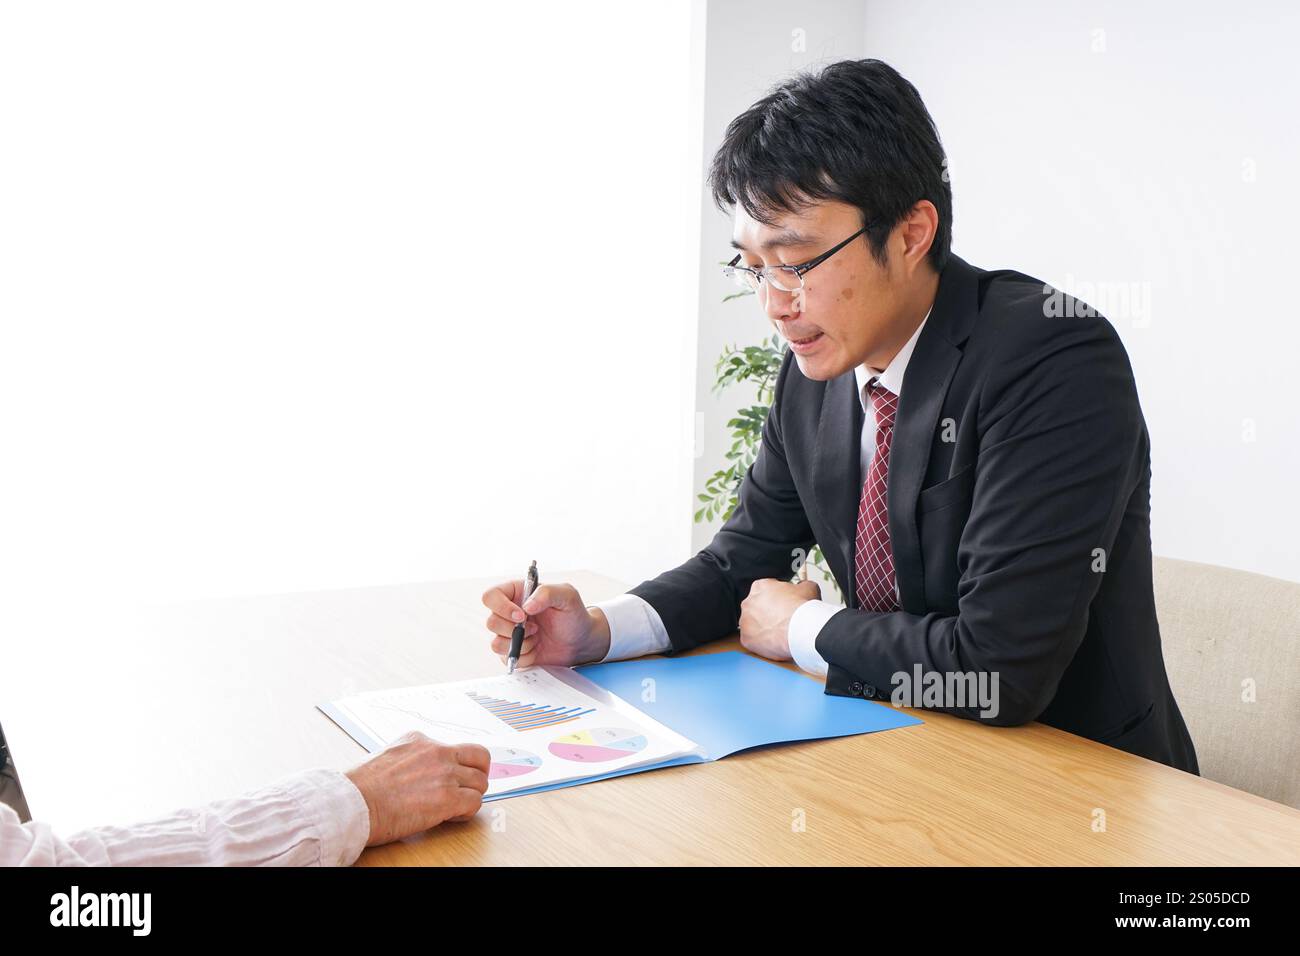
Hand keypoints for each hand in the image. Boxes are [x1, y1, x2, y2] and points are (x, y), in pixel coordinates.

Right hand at [345, 732, 489, 845]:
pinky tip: (451, 816)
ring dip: (471, 796)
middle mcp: (436, 751)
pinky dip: (467, 812)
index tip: (451, 778)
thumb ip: (410, 759)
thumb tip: (419, 773)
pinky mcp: (447, 798)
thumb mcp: (387, 756)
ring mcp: (444, 774)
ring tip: (454, 807)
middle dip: (477, 774)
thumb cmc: (360, 787)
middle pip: (479, 757)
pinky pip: (475, 802)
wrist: (352, 803)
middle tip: (468, 789)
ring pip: (480, 782)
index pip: (454, 747)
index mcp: (419, 740)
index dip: (456, 766)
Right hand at [482, 580, 611, 667]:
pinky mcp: (512, 652)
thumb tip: (526, 606)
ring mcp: (508, 634)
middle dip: (514, 630)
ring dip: (520, 644)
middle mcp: (508, 613)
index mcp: (516, 594)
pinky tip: (536, 649)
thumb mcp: (567, 595)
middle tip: (536, 628)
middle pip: (491, 622)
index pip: (491, 597)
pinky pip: (506, 659)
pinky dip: (524, 656)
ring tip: (537, 638)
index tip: (522, 615)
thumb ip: (547, 593)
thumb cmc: (574, 615)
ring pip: (496, 643)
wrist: (581, 641)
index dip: (501, 607)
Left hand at [738, 578, 820, 660]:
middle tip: (781, 619)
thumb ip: (802, 585)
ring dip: (763, 628)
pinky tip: (774, 642)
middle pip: (756, 608)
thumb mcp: (808, 588)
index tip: (782, 604)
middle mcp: (748, 603)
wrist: (800, 630)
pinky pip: (752, 641)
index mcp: (759, 587)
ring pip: (753, 625)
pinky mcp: (746, 639)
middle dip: (767, 613)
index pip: (764, 590)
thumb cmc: (802, 610)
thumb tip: (803, 587)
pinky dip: (761, 642)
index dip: (775, 598)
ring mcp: (745, 622)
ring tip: (779, 632)